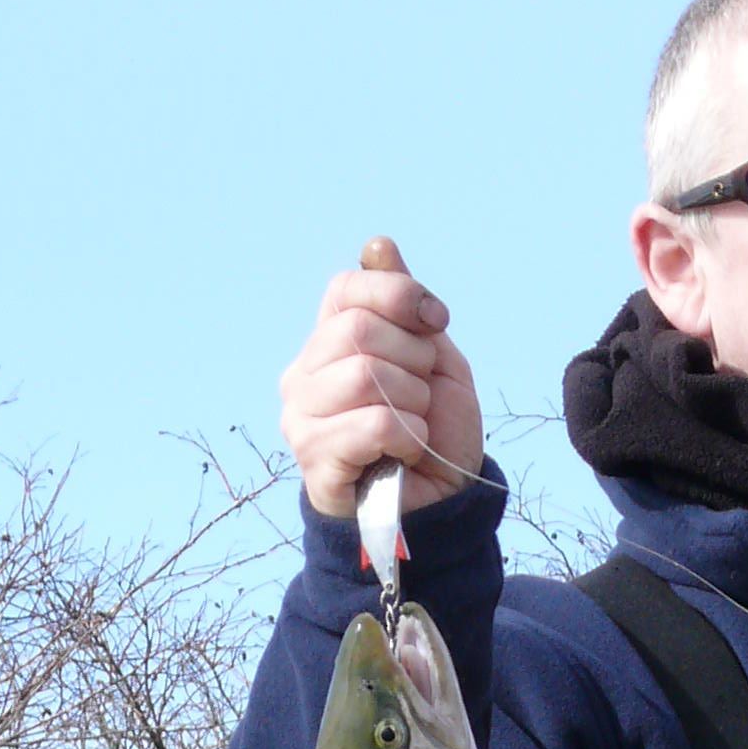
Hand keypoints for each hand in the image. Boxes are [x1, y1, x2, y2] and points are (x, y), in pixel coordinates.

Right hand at [279, 238, 484, 519]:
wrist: (445, 503)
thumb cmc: (435, 431)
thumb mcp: (432, 357)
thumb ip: (403, 305)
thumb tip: (378, 245)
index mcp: (328, 344)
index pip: (346, 289)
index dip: (399, 297)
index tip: (436, 323)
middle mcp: (303, 376)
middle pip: (358, 330)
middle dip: (413, 360)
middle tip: (423, 394)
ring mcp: (302, 420)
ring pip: (365, 376)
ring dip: (413, 402)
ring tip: (414, 427)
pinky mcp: (316, 462)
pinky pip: (372, 424)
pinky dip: (408, 435)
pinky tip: (407, 452)